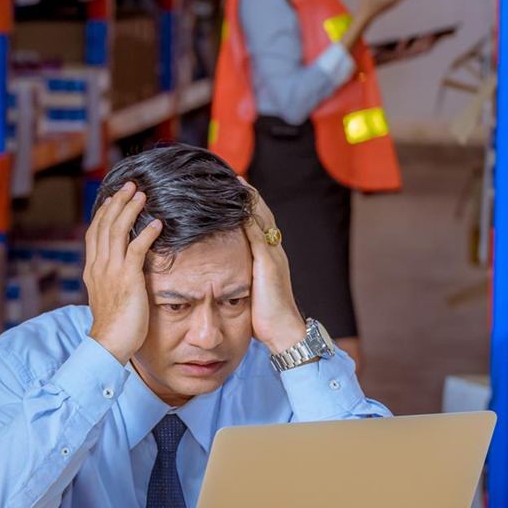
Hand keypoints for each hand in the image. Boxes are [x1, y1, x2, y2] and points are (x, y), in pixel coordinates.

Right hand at [83, 182, 163, 363]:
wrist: (109, 343)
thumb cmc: (113, 325)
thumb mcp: (106, 295)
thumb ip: (110, 278)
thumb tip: (121, 268)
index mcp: (92, 269)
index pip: (95, 232)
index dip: (103, 212)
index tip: (113, 197)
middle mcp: (99, 266)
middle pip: (105, 225)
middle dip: (118, 202)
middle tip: (131, 186)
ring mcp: (112, 271)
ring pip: (118, 231)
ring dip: (131, 210)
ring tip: (142, 196)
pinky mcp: (128, 278)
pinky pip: (136, 249)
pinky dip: (146, 234)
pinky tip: (157, 224)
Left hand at [239, 183, 306, 351]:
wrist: (284, 332)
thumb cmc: (265, 317)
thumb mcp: (250, 290)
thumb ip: (241, 276)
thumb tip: (223, 272)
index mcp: (270, 257)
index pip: (259, 223)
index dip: (249, 205)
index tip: (235, 188)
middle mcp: (274, 252)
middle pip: (262, 215)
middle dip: (249, 195)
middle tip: (234, 175)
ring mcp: (272, 256)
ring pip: (261, 220)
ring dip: (248, 200)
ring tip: (235, 181)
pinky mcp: (268, 264)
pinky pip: (257, 235)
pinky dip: (247, 219)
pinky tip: (237, 206)